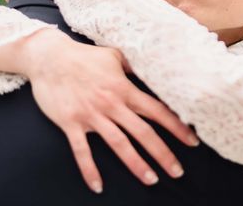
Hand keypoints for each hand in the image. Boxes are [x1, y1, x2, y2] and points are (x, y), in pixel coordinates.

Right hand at [18, 29, 199, 192]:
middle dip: (162, 153)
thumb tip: (155, 68)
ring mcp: (91, 115)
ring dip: (136, 164)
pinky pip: (82, 151)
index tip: (192, 141)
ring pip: (119, 144)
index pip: (157, 111)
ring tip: (151, 180)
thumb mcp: (115, 55)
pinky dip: (90, 170)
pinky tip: (98, 187)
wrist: (50, 58)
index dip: (177, 127)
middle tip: (177, 171)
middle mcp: (112, 104)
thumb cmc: (85, 55)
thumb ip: (135, 65)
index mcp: (125, 89)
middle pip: (143, 132)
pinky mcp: (71, 123)